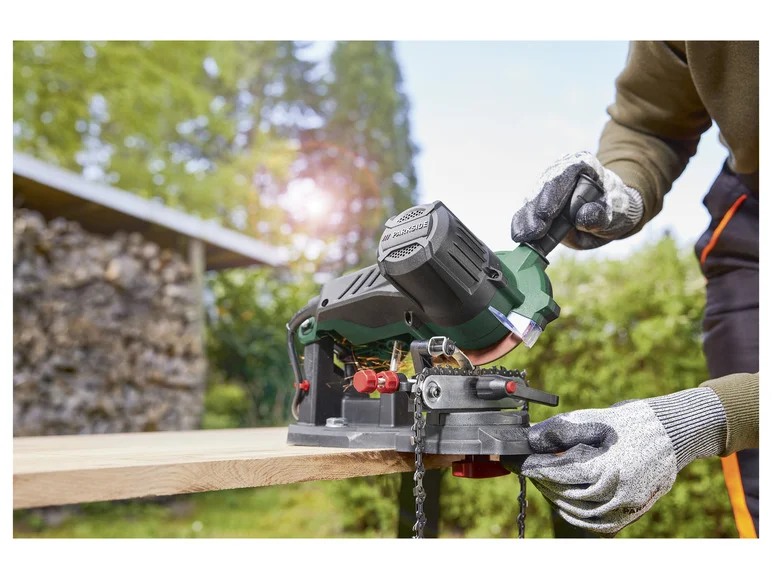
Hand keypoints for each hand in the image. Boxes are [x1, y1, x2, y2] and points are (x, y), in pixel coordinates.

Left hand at [502, 388, 726, 535]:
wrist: (669, 433)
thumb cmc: (629, 422)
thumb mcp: (592, 419)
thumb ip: (559, 431)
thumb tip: (529, 440)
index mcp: (607, 463)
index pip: (560, 472)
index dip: (535, 468)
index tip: (519, 462)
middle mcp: (618, 488)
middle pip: (567, 493)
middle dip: (543, 482)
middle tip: (529, 471)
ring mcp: (627, 503)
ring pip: (580, 511)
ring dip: (556, 499)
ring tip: (544, 484)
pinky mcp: (633, 510)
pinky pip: (600, 524)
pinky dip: (579, 518)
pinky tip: (565, 506)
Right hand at [511, 151, 643, 248]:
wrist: (609, 213)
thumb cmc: (613, 212)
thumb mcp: (614, 216)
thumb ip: (599, 216)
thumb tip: (582, 217)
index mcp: (584, 164)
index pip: (565, 174)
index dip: (553, 195)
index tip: (546, 215)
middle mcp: (562, 169)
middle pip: (544, 187)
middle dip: (535, 210)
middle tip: (533, 231)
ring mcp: (548, 182)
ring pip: (532, 198)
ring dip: (526, 218)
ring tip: (523, 236)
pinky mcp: (538, 197)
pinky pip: (527, 208)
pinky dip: (522, 222)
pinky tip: (519, 234)